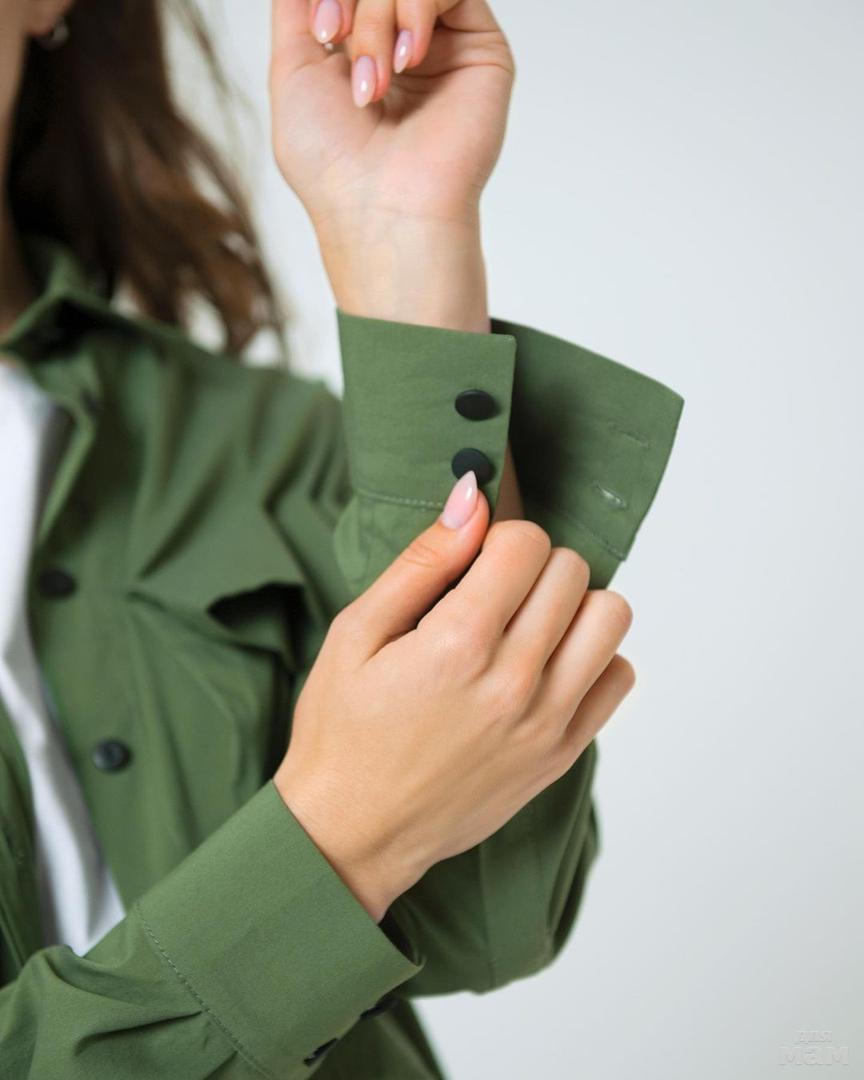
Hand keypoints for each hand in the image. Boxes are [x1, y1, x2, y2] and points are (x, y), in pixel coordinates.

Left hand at [268, 0, 514, 325]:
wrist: (383, 210)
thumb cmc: (334, 165)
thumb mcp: (292, 73)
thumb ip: (297, 8)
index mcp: (360, 51)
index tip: (321, 31)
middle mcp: (403, 45)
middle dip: (353, 2)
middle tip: (340, 43)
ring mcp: (443, 46)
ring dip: (381, 16)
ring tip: (378, 77)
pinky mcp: (480, 50)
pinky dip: (418, 8)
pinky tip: (409, 60)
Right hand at [274, 473, 635, 921]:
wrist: (352, 833)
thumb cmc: (343, 731)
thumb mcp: (356, 632)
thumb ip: (422, 562)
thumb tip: (472, 497)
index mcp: (458, 645)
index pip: (527, 543)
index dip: (498, 539)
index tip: (473, 563)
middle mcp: (514, 682)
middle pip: (571, 571)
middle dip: (532, 566)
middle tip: (492, 594)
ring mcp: (546, 723)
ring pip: (610, 617)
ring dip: (572, 605)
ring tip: (526, 624)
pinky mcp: (561, 753)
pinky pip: (618, 677)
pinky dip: (592, 658)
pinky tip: (545, 665)